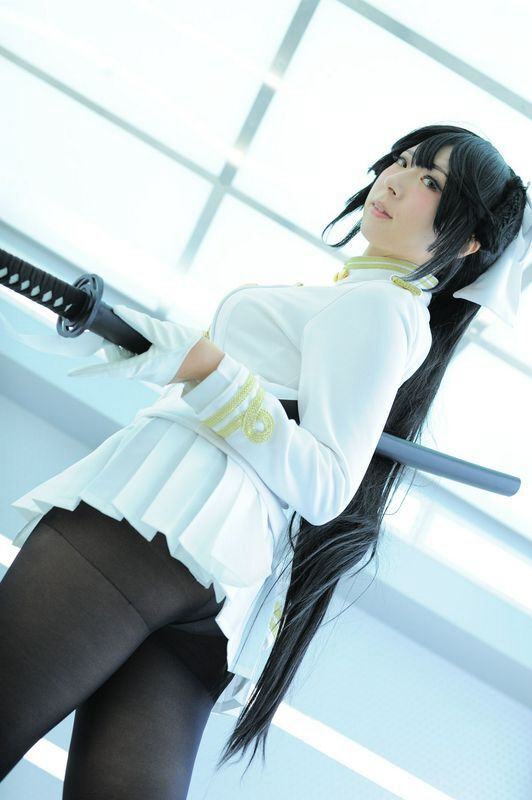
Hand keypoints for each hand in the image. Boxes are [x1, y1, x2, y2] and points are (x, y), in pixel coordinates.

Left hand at [66, 304, 205, 386]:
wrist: (212, 365)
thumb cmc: (191, 349)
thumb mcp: (165, 332)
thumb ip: (141, 323)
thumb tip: (120, 312)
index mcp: (143, 368)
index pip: (110, 370)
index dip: (90, 372)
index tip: (72, 375)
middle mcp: (143, 373)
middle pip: (117, 358)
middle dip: (114, 341)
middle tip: (119, 323)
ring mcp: (150, 372)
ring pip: (128, 356)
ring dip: (129, 341)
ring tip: (149, 331)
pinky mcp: (156, 369)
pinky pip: (139, 357)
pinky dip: (139, 345)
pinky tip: (153, 337)